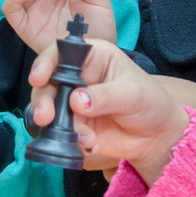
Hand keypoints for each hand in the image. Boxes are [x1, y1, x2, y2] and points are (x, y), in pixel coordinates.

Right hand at [28, 38, 195, 179]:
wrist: (157, 136)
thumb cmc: (150, 103)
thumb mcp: (134, 94)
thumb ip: (107, 95)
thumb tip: (77, 101)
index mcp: (92, 56)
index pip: (61, 52)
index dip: (46, 63)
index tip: (38, 79)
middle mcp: (77, 77)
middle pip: (48, 83)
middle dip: (43, 100)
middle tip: (45, 117)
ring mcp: (72, 103)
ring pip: (49, 109)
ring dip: (55, 124)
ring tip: (81, 136)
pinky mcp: (73, 126)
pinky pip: (60, 132)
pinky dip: (69, 139)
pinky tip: (89, 144)